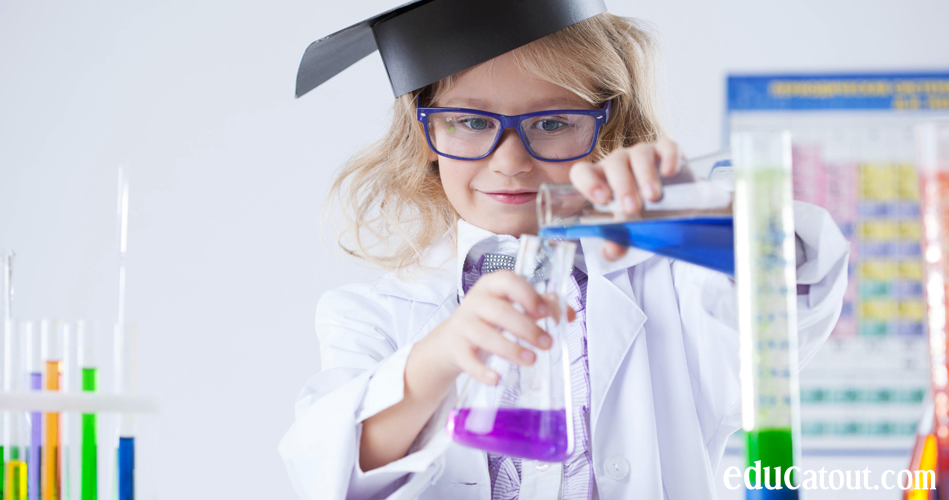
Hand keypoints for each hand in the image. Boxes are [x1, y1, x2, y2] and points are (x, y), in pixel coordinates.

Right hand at [418, 270, 573, 385]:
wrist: (454, 338)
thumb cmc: (491, 317)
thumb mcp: (514, 306)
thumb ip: (543, 306)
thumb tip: (570, 315)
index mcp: (493, 286)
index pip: (508, 281)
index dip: (527, 295)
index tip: (543, 312)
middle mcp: (475, 301)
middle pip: (500, 311)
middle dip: (526, 328)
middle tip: (547, 343)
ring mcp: (463, 324)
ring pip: (485, 335)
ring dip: (510, 349)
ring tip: (531, 360)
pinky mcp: (456, 347)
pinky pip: (467, 359)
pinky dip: (481, 371)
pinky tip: (496, 378)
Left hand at [569, 137, 680, 260]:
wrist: (672, 208)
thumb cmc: (640, 215)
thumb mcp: (628, 231)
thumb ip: (617, 241)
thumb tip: (612, 250)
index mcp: (600, 180)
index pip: (582, 172)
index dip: (588, 183)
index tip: (602, 200)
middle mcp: (618, 163)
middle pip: (613, 163)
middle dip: (622, 185)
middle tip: (631, 208)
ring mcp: (642, 154)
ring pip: (639, 154)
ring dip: (645, 175)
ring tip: (653, 197)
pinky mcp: (666, 151)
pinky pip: (667, 147)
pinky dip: (668, 157)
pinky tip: (669, 172)